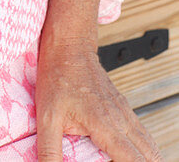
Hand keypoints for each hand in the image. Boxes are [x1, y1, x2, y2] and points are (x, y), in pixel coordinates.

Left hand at [35, 38, 163, 160]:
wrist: (69, 44)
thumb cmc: (57, 75)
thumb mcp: (46, 116)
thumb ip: (49, 149)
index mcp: (105, 125)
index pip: (133, 161)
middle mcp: (121, 120)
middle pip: (148, 156)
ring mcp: (125, 112)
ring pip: (149, 145)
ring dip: (144, 158)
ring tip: (123, 160)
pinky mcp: (123, 107)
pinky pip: (142, 134)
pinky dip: (143, 149)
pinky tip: (130, 153)